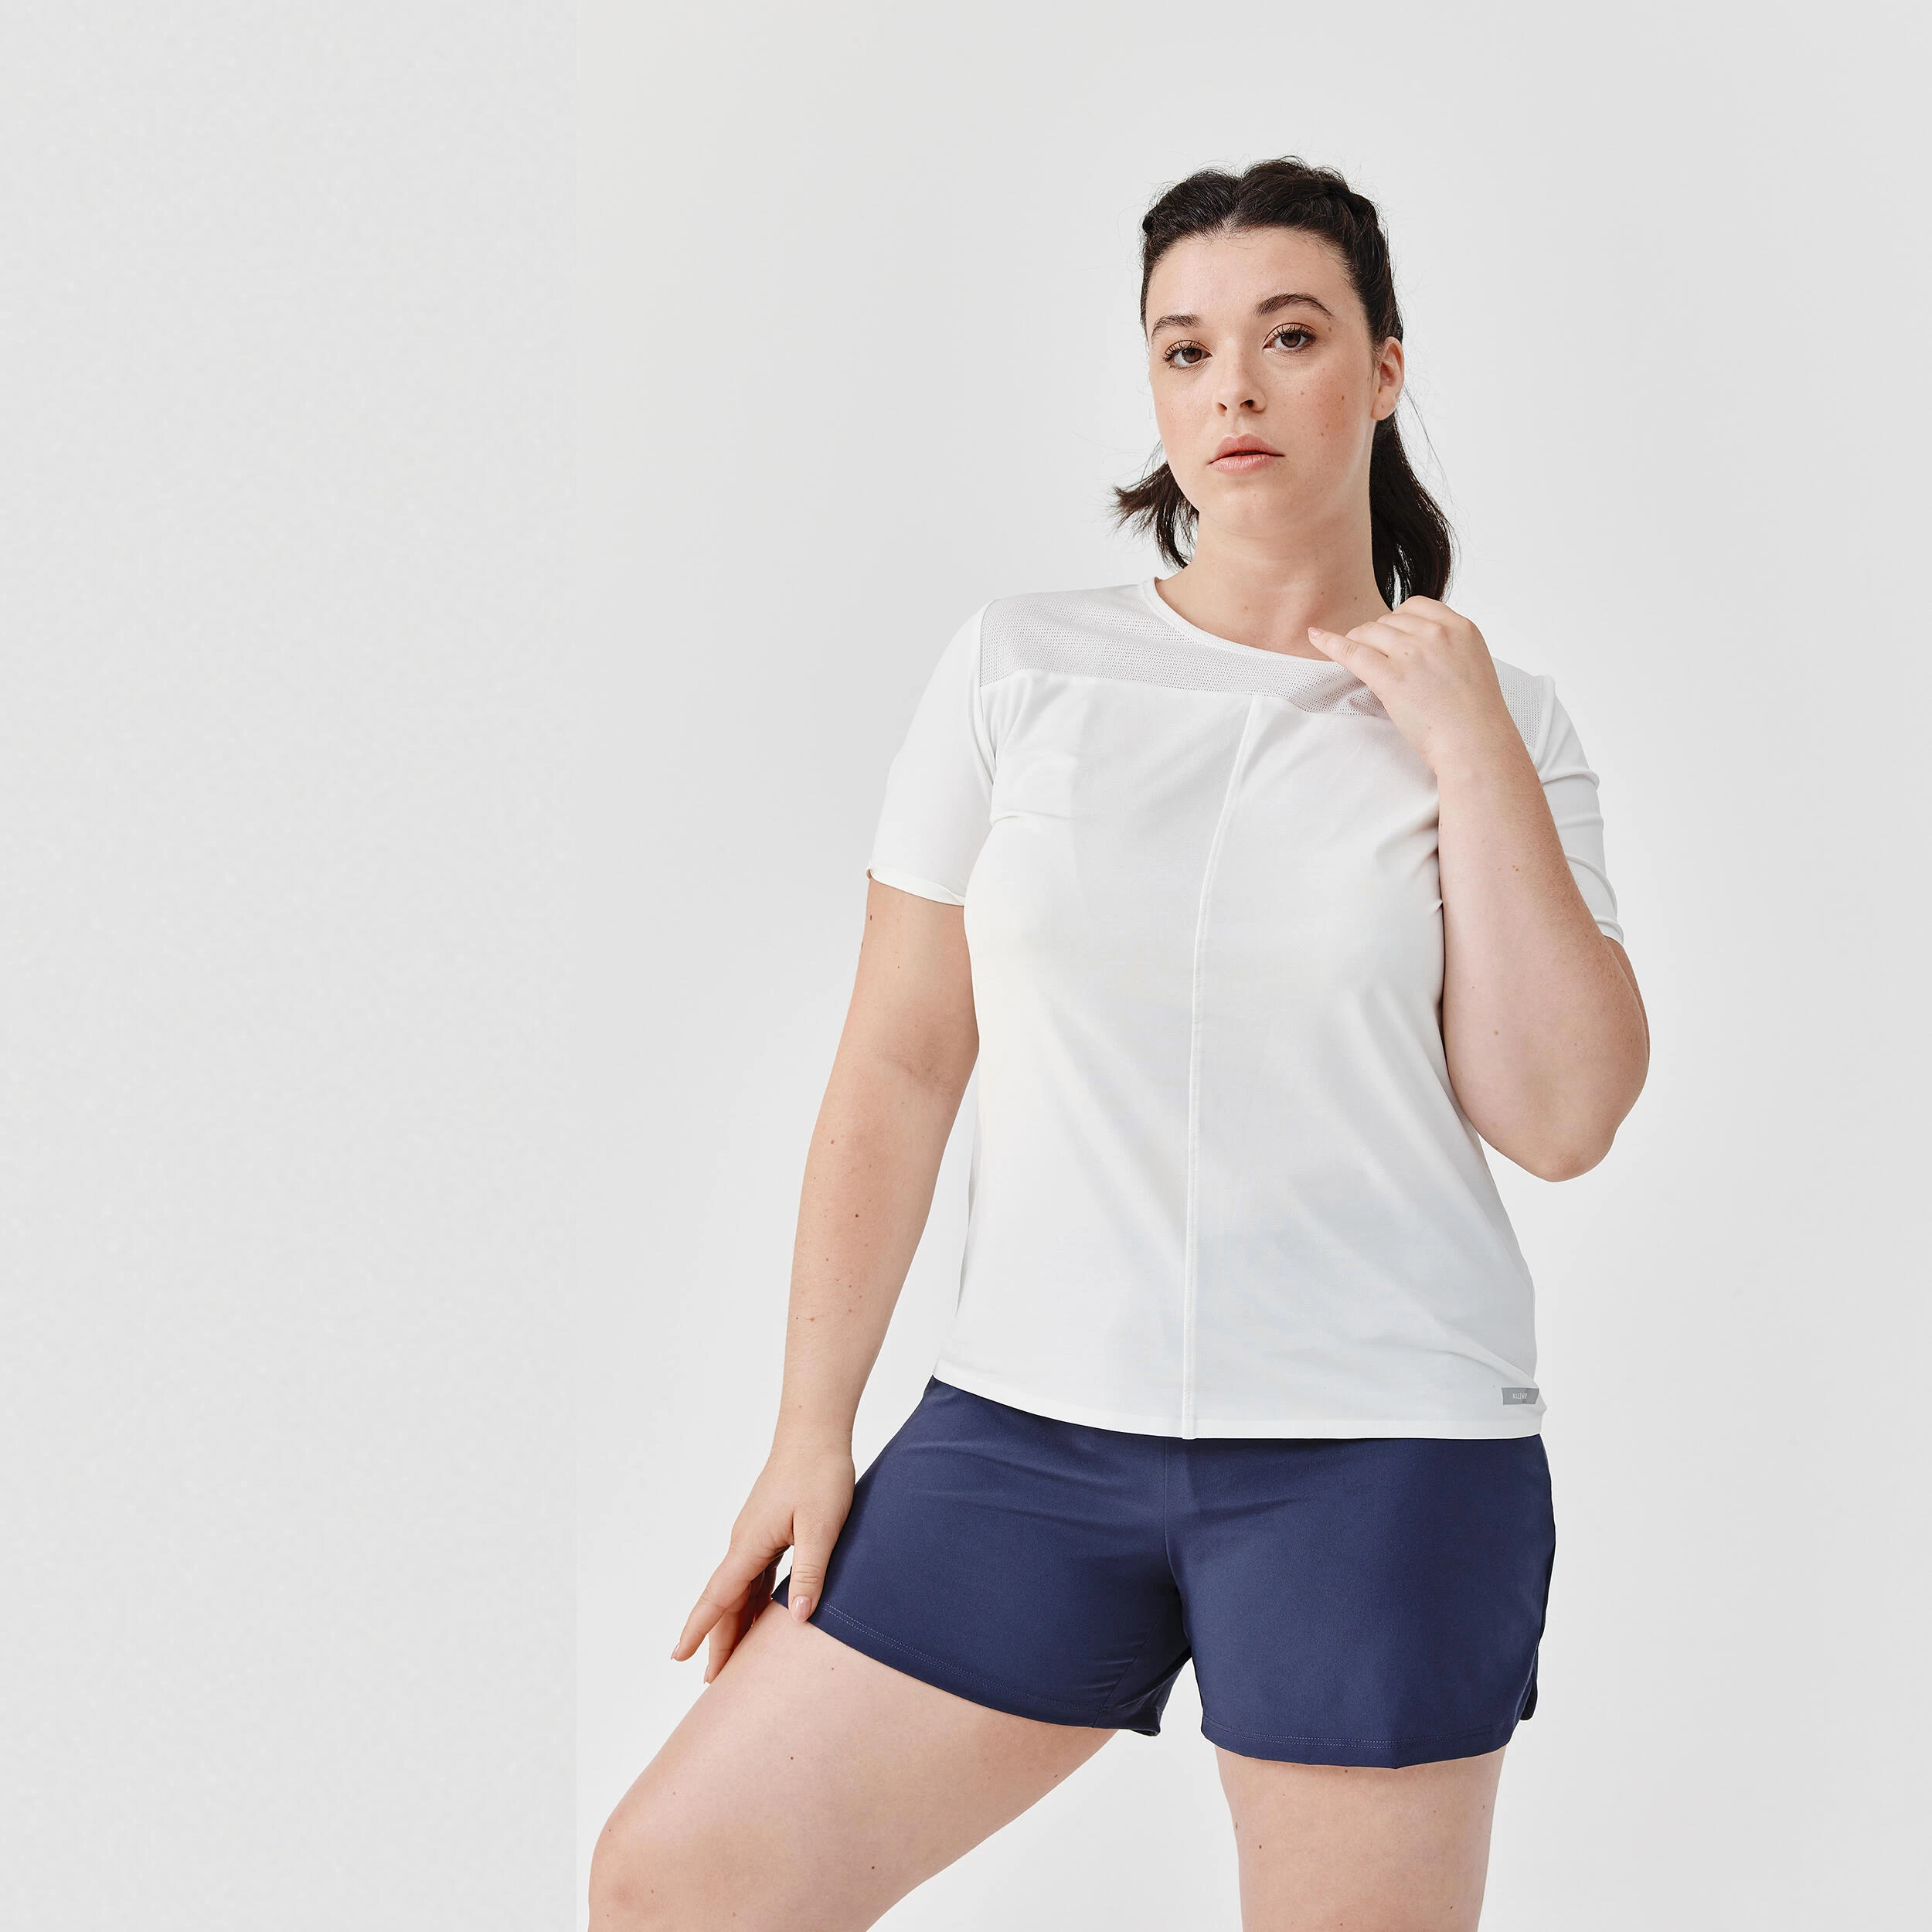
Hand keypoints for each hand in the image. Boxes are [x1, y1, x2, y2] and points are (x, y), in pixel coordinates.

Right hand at [668, 1438, 855, 1683]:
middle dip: (716, 1640)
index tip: (676, 1657)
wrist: (816, 1432)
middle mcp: (745, 1542)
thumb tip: (797, 1618)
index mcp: (750, 1543)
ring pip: (739, 1589)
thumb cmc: (820, 1473)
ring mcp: (755, 1535)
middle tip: (711, 1683)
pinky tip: (761, 1618)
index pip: (718, 1596)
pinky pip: (754, 1575)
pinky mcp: (768, 1529)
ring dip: (734, 1624)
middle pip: (725, 1600)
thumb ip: (809, 1570)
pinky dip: (751, 1602)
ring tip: (732, 1661)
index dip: (698, 1629)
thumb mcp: (821, 1525)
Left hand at [1306, 596, 1516, 774]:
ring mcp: (1413, 653)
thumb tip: (1414, 644)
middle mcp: (1437, 633)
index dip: (1397, 621)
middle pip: (1389, 620)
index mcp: (1460, 627)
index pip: (1415, 606)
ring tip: (1356, 658)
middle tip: (1376, 659)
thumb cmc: (1475, 716)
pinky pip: (1352, 651)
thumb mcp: (1470, 664)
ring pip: (1369, 632)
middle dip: (1377, 637)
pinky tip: (1316, 637)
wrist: (1476, 744)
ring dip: (1358, 643)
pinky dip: (1330, 643)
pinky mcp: (1391, 676)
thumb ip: (1446, 647)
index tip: (1391, 636)